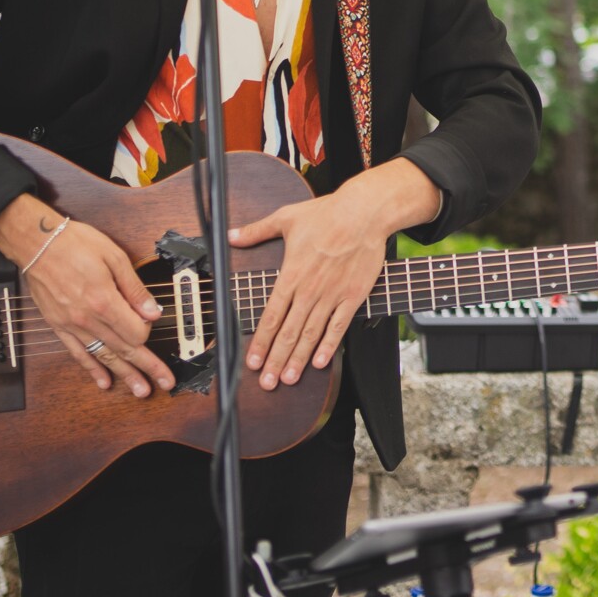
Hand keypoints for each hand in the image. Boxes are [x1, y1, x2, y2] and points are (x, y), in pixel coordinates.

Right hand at [0, 195, 175, 397]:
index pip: (136, 332)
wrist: (36, 243)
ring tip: (141, 390)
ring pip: (104, 356)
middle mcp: (87, 319)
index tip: (152, 322)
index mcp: (104, 301)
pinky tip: (104, 382)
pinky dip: (92, 369)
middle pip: (124, 349)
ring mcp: (72, 325)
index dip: (149, 330)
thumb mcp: (114, 258)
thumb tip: (153, 312)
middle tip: (165, 383)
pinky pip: (78, 354)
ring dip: (124, 375)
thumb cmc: (75, 244)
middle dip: (148, 367)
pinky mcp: (59, 326)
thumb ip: (135, 289)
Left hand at [229, 159, 436, 390]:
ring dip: (299, 359)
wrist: (365, 213)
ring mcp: (332, 295)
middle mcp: (309, 289)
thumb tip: (232, 235)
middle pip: (289, 332)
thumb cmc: (327, 213)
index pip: (272, 315)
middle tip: (267, 383)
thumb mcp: (287, 217)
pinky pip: (339, 326)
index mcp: (291, 274)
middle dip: (275, 359)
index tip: (252, 361)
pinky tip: (321, 362)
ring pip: (311, 334)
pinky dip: (329, 345)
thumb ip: (258, 230)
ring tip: (288, 378)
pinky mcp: (353, 296)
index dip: (260, 341)